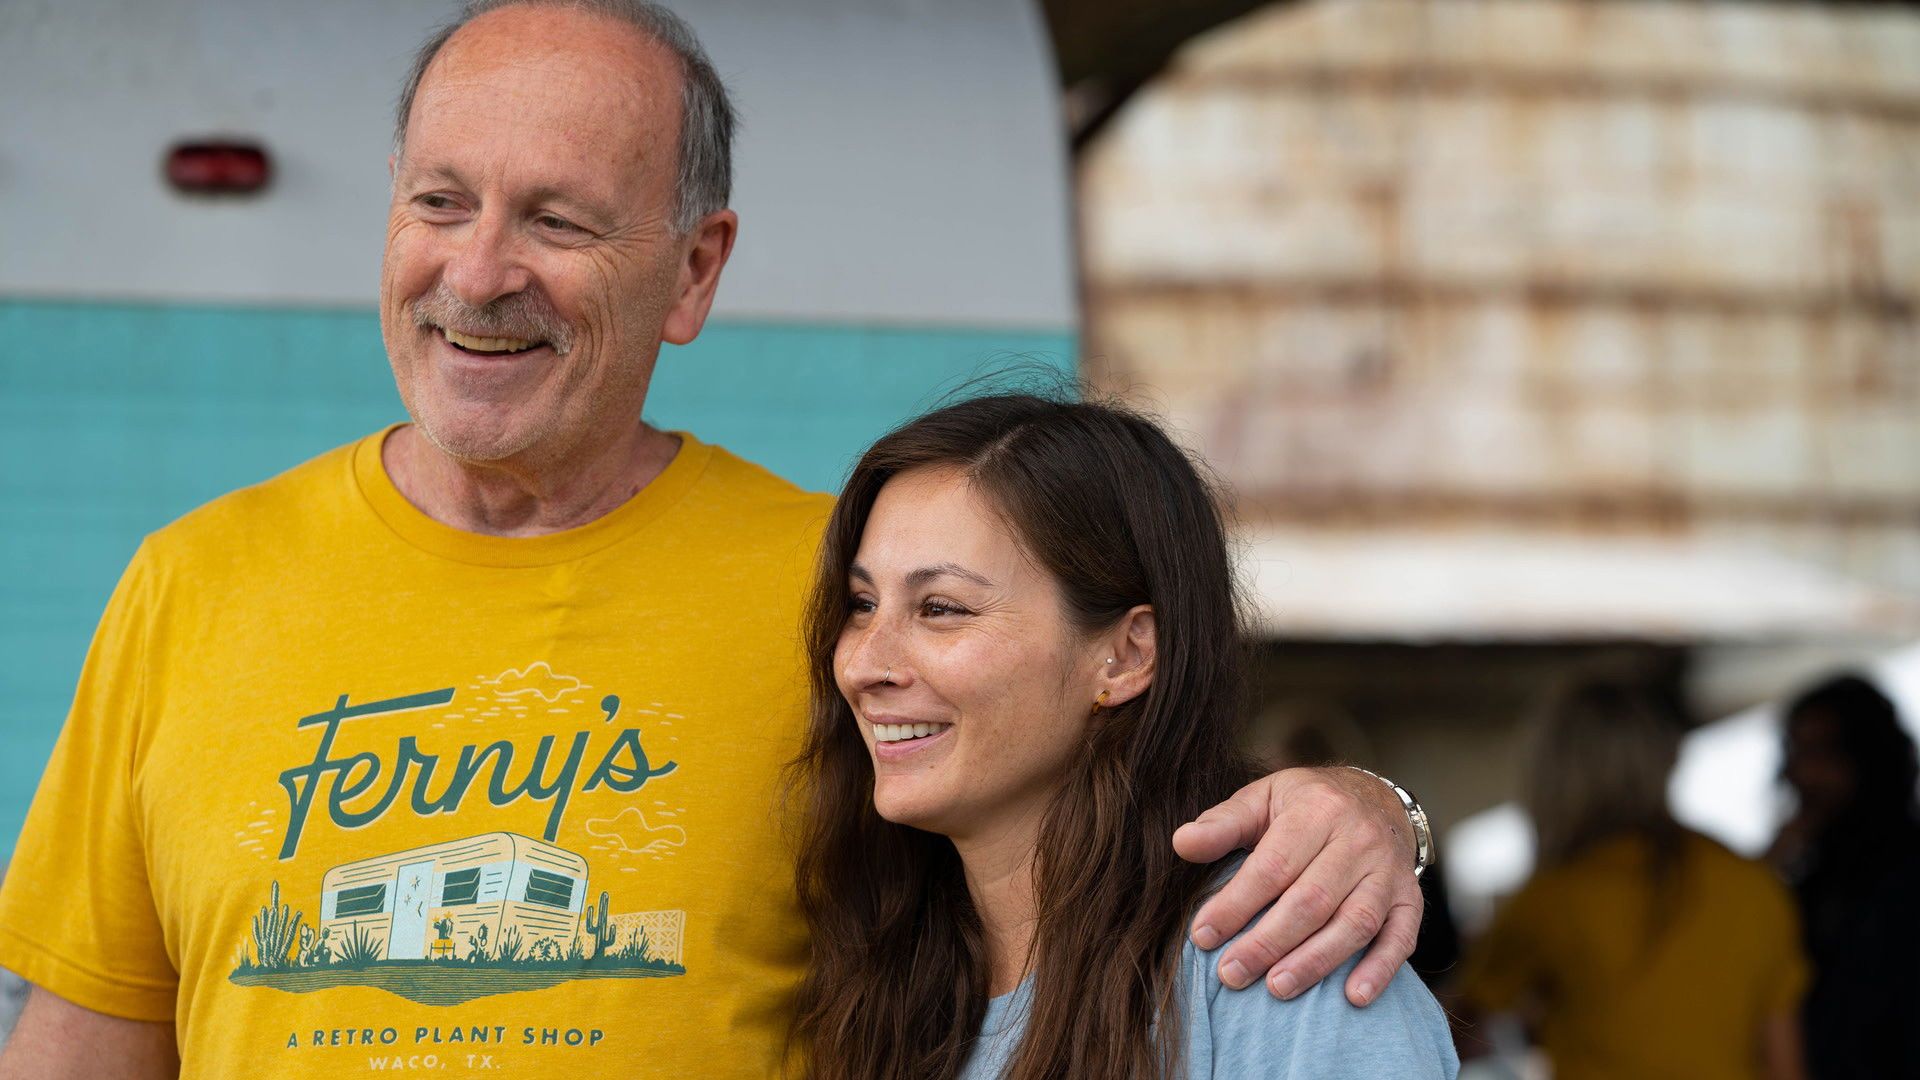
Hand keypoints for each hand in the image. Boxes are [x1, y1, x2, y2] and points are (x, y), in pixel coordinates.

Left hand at [1173, 765, 1422, 1005]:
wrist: (1376, 799)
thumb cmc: (1305, 806)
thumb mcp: (1262, 799)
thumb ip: (1223, 824)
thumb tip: (1181, 843)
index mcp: (1317, 810)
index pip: (1273, 865)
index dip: (1236, 903)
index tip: (1202, 935)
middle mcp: (1358, 840)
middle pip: (1312, 899)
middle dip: (1268, 942)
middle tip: (1231, 974)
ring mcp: (1389, 871)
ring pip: (1355, 922)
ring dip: (1316, 961)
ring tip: (1277, 988)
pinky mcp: (1410, 899)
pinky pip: (1401, 937)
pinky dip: (1381, 969)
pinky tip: (1353, 996)